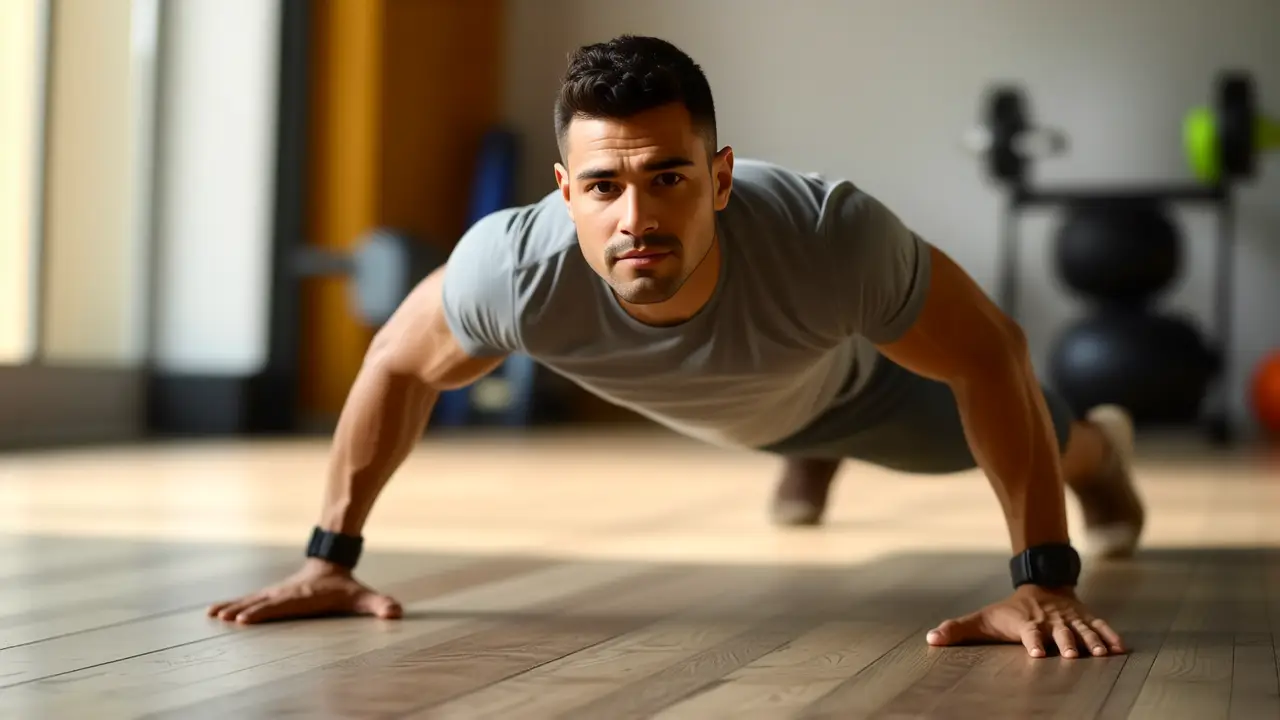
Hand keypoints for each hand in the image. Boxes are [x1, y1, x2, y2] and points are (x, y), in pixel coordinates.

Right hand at [207, 559, 402, 624]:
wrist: (331, 564)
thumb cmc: (345, 587)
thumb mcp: (363, 596)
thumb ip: (380, 604)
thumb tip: (397, 612)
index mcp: (303, 597)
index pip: (282, 606)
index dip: (265, 612)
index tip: (247, 619)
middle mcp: (286, 593)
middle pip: (263, 603)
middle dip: (245, 611)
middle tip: (226, 619)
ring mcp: (276, 592)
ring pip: (251, 600)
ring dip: (233, 607)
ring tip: (213, 615)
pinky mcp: (270, 593)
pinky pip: (249, 599)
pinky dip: (232, 604)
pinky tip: (214, 612)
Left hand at [925, 584, 1123, 657]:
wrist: (1041, 585)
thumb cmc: (1008, 610)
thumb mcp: (982, 618)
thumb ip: (957, 630)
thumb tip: (930, 639)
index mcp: (1026, 622)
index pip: (1028, 632)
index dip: (1032, 641)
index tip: (1036, 653)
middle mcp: (1049, 621)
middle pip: (1059, 632)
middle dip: (1065, 643)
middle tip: (1070, 655)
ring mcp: (1069, 619)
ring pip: (1083, 630)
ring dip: (1092, 642)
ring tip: (1102, 656)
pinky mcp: (1085, 619)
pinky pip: (1100, 626)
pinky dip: (1110, 636)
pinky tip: (1120, 650)